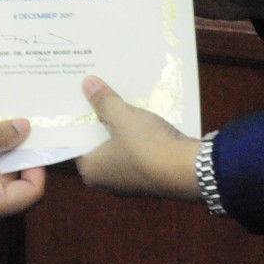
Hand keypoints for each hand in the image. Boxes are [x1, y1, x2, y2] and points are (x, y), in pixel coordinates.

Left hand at [74, 77, 202, 201]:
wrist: (189, 169)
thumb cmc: (145, 146)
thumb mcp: (122, 117)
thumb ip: (103, 100)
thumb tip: (87, 83)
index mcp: (91, 171)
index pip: (75, 143)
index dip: (75, 120)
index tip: (73, 100)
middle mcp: (107, 180)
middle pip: (97, 143)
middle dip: (97, 119)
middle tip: (92, 92)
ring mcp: (130, 180)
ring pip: (118, 146)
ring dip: (119, 126)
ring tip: (115, 96)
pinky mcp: (150, 176)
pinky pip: (136, 151)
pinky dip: (136, 135)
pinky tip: (139, 113)